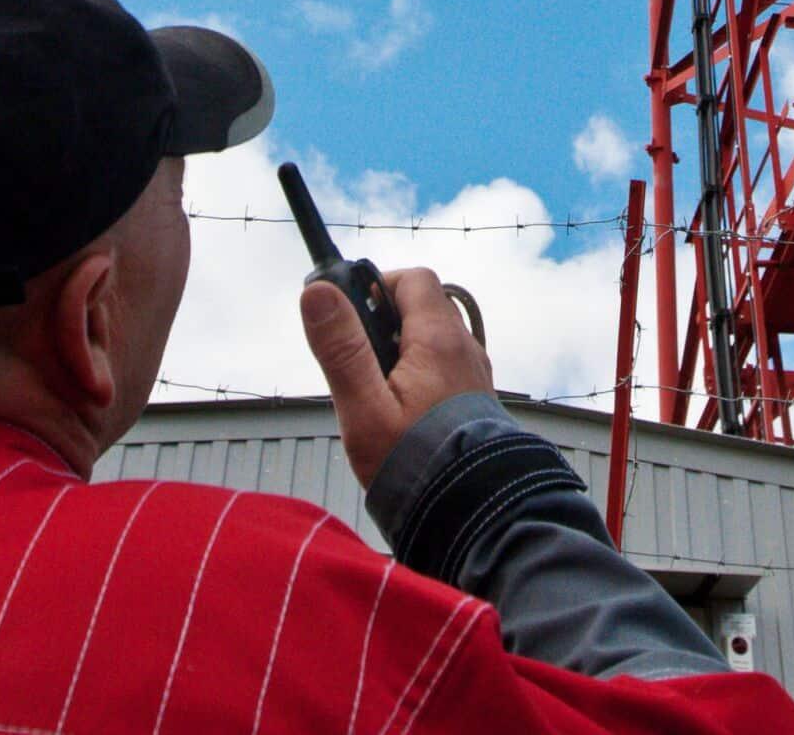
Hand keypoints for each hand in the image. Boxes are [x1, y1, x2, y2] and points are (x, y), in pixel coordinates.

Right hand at [300, 266, 494, 487]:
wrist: (471, 514)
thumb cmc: (413, 464)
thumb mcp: (364, 408)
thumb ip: (341, 348)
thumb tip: (318, 292)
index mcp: (439, 339)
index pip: (413, 279)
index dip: (378, 284)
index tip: (350, 312)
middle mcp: (464, 347)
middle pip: (423, 307)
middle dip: (385, 322)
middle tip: (357, 362)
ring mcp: (473, 373)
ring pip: (434, 338)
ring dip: (402, 350)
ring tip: (375, 394)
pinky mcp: (475, 398)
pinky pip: (445, 366)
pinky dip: (420, 373)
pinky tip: (401, 413)